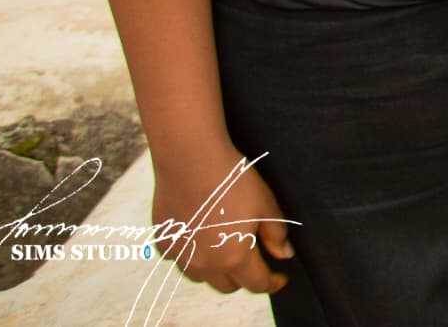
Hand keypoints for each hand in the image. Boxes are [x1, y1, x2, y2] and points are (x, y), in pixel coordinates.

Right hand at [150, 148, 293, 295]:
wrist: (190, 160)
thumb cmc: (232, 181)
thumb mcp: (265, 205)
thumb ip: (276, 234)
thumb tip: (284, 255)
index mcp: (234, 258)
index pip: (257, 284)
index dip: (272, 283)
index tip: (280, 278)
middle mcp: (205, 265)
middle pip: (228, 285)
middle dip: (244, 278)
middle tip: (255, 260)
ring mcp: (181, 256)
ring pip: (202, 276)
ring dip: (216, 270)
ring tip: (227, 251)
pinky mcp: (164, 243)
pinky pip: (181, 259)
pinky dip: (193, 255)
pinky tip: (200, 238)